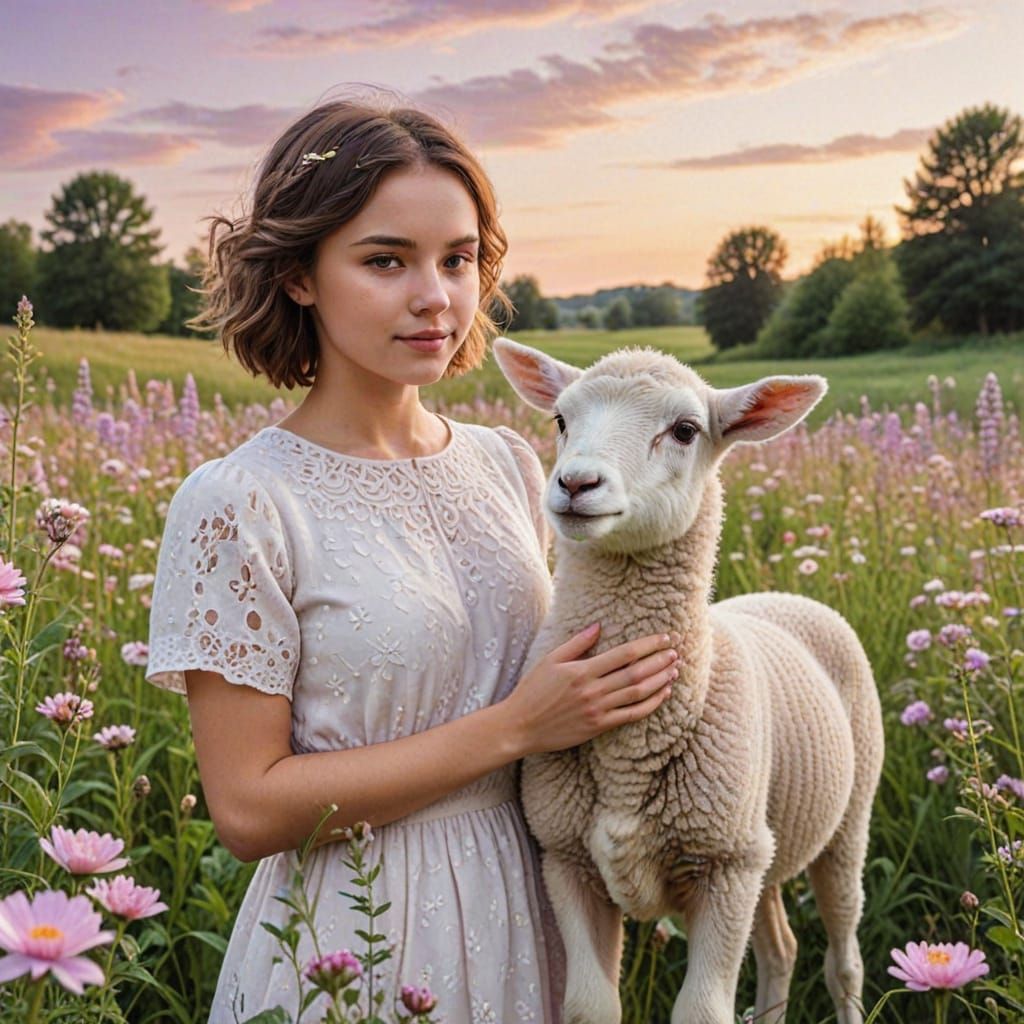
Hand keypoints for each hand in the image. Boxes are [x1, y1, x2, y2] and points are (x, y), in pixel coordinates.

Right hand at [501, 624, 679, 756]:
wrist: (520, 726)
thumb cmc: (532, 690)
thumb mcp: (550, 660)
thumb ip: (577, 643)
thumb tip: (599, 626)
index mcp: (582, 671)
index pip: (624, 654)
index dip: (648, 645)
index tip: (665, 638)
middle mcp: (593, 690)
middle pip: (636, 673)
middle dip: (659, 661)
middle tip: (676, 652)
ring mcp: (597, 710)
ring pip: (638, 693)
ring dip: (660, 681)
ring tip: (674, 670)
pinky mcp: (598, 727)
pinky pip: (631, 715)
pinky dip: (650, 704)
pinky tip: (662, 694)